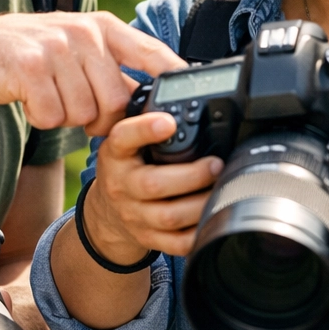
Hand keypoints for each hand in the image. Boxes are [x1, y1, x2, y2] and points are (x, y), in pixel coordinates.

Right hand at [0, 12, 184, 136]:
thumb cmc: (36, 54)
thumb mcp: (80, 48)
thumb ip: (115, 67)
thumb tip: (156, 100)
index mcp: (103, 27)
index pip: (151, 52)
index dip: (173, 75)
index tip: (190, 92)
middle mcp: (83, 33)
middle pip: (115, 101)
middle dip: (102, 120)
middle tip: (81, 112)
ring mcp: (55, 48)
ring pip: (84, 113)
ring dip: (68, 118)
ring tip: (52, 96)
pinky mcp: (28, 68)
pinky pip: (52, 115)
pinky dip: (43, 117)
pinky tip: (32, 99)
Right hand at [81, 112, 223, 260]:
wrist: (106, 213)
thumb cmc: (127, 167)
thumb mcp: (128, 140)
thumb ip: (148, 118)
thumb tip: (186, 87)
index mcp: (116, 155)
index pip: (123, 138)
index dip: (144, 129)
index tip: (169, 121)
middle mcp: (122, 185)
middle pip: (154, 184)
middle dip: (192, 175)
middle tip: (217, 164)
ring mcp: (134, 215)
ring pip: (169, 216)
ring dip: (201, 203)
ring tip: (223, 188)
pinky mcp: (148, 238)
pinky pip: (176, 242)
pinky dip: (199, 232)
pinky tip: (213, 216)